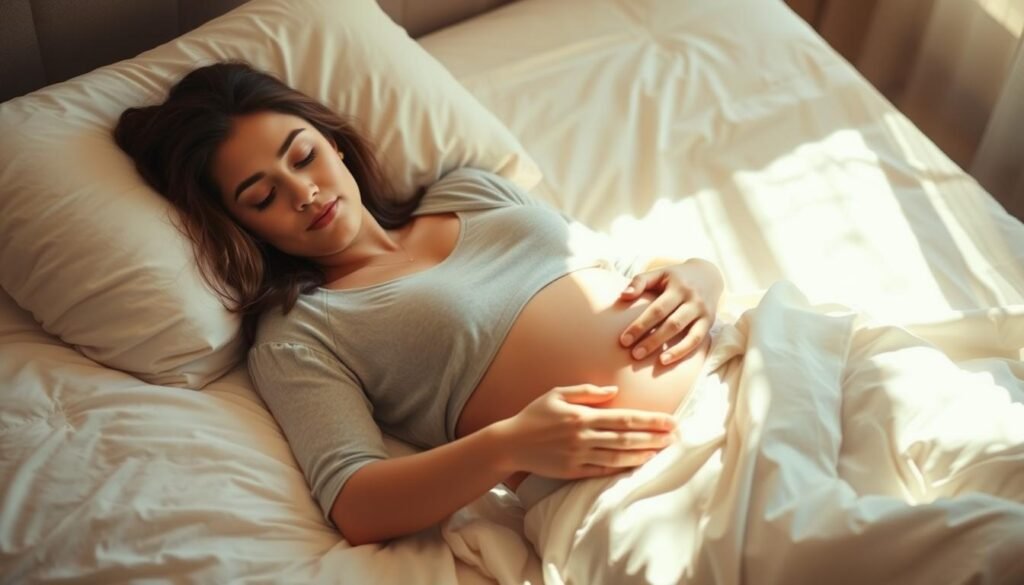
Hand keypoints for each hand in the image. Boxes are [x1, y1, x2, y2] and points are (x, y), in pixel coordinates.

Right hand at [495, 384, 676, 478]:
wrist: (511, 443)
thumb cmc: (535, 415)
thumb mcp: (557, 394)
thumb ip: (586, 391)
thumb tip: (614, 391)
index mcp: (582, 416)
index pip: (624, 418)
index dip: (650, 420)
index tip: (669, 420)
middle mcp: (583, 437)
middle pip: (626, 438)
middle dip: (654, 438)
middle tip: (674, 437)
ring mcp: (579, 456)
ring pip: (618, 456)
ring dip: (643, 454)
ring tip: (662, 451)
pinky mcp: (573, 471)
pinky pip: (603, 471)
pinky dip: (622, 468)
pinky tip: (637, 464)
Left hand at [618, 258, 722, 364]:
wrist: (708, 275)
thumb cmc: (675, 278)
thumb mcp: (659, 273)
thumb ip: (640, 281)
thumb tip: (623, 295)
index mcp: (677, 286)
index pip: (657, 309)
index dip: (640, 325)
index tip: (624, 340)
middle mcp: (692, 298)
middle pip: (671, 323)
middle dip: (651, 340)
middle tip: (634, 354)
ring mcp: (702, 311)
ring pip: (684, 332)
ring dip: (669, 349)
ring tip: (652, 361)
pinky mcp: (709, 322)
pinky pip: (696, 339)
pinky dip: (682, 351)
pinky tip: (666, 360)